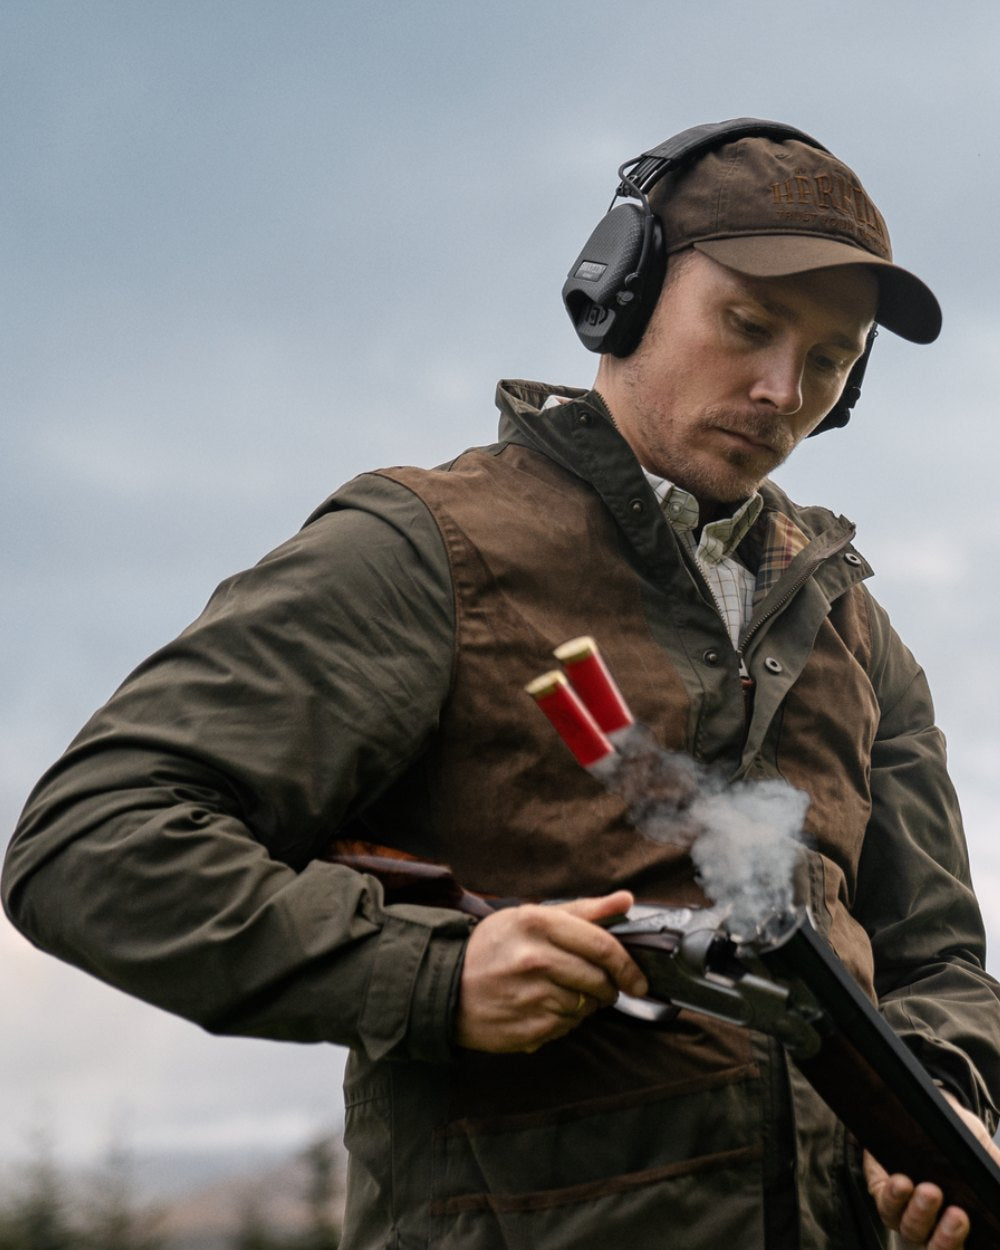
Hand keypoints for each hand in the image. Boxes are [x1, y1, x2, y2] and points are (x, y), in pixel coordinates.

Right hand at [453, 890, 648, 1052]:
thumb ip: (583, 910)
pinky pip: (567, 1027)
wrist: (444, 985)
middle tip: (601, 987)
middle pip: (599, 980)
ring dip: (585, 1004)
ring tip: (562, 993)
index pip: (603, 947)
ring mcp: (532, 995)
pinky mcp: (529, 1027)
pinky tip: (546, 1008)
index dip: (628, 965)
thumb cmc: (492, 948)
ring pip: (586, 1006)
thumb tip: (626, 900)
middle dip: (609, 987)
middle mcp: (536, 958)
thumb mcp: (531, 916)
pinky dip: (565, 1020)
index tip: (637, 978)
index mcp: (538, 923)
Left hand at [863, 1092, 999, 1246]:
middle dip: (947, 1235)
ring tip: (930, 1191)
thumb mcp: (978, 1147)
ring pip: (911, 1228)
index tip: (967, 1219)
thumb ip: (993, 1165)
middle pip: (937, 1245)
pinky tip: (901, 1183)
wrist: (920, 1109)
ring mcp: (906, 1210)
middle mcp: (931, 1222)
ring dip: (921, 1213)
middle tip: (957, 1214)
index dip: (959, 1239)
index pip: (959, 1245)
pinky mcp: (882, 1191)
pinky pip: (885, 1204)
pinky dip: (893, 1196)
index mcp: (956, 1219)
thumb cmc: (954, 1134)